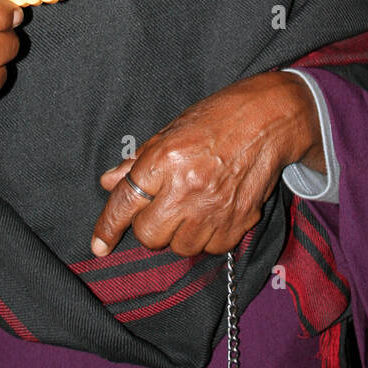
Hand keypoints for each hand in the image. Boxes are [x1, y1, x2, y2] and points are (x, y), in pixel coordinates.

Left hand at [90, 71, 323, 257]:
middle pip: (150, 236)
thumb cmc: (217, 119)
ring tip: (192, 207)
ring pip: (180, 247)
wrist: (269, 120)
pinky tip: (214, 212)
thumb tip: (110, 182)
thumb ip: (139, 162)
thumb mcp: (171, 131)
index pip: (126, 203)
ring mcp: (215, 209)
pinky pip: (211, 248)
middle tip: (163, 207)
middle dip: (150, 227)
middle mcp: (187, 188)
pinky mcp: (239, 222)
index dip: (108, 227)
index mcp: (165, 159)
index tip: (99, 246)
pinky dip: (208, 237)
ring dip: (180, 233)